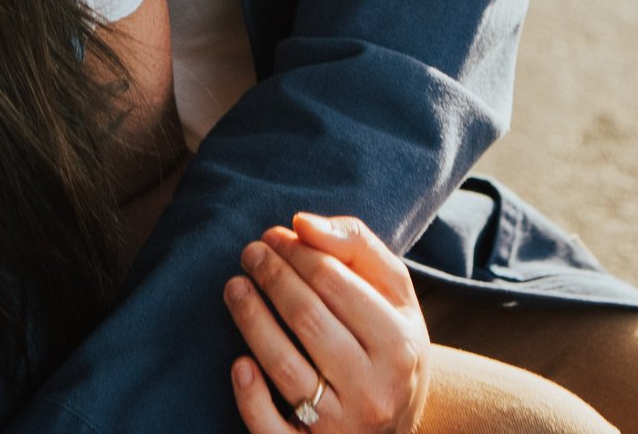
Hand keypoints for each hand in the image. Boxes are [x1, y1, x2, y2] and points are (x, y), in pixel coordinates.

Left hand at [223, 213, 431, 433]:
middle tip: (250, 253)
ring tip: (234, 287)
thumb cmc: (390, 343)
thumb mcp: (395, 295)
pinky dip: (251, 397)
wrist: (404, 425)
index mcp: (401, 344)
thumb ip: (357, 247)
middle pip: (308, 318)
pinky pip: (273, 428)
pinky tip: (238, 364)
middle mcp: (376, 388)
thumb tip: (302, 223)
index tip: (274, 235)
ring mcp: (344, 425)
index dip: (297, 252)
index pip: (335, 282)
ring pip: (286, 368)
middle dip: (272, 276)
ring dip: (251, 321)